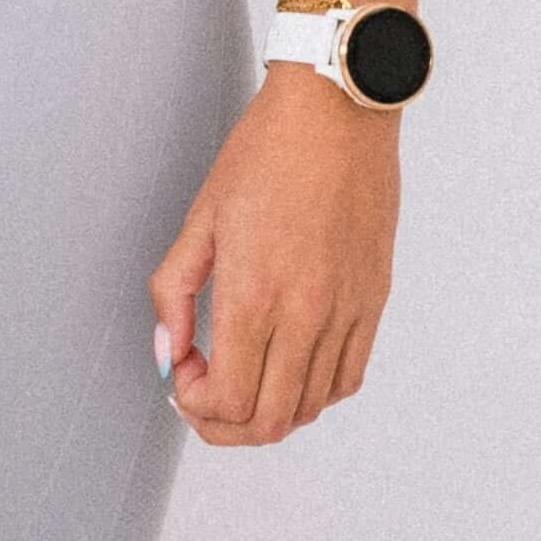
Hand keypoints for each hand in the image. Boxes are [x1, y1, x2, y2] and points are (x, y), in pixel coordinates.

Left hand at [150, 70, 400, 444]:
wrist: (336, 116)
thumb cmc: (265, 155)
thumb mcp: (199, 219)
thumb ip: (176, 292)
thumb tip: (168, 352)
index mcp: (255, 295)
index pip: (229, 399)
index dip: (195, 405)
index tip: (180, 376)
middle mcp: (306, 315)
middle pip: (270, 421)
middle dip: (225, 425)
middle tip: (201, 395)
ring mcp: (347, 312)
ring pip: (311, 408)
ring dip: (268, 411)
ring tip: (240, 378)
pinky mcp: (373, 303)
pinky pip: (347, 377)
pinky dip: (313, 392)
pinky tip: (286, 366)